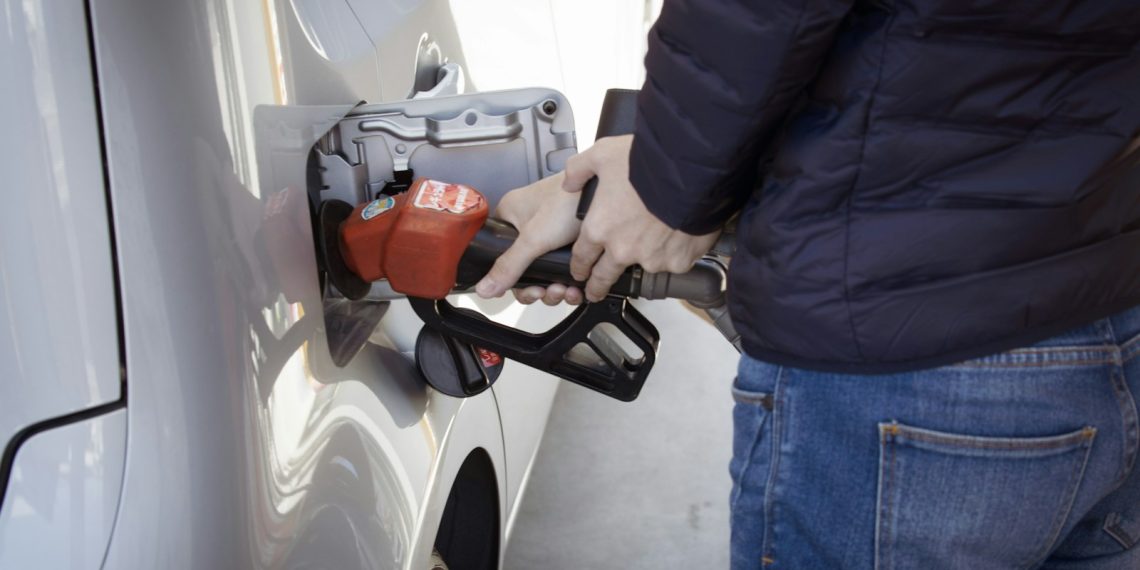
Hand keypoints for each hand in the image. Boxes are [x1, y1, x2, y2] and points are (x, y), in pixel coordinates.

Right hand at [474, 173, 584, 304]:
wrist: (608, 192)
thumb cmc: (570, 199)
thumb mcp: (534, 238)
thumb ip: (509, 266)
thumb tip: (485, 288)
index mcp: (510, 216)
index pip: (499, 256)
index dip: (512, 280)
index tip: (528, 290)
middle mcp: (528, 224)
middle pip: (524, 269)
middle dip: (538, 287)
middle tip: (548, 291)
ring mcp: (550, 233)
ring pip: (545, 272)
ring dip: (555, 288)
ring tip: (566, 289)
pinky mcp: (570, 239)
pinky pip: (563, 268)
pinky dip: (569, 282)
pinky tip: (576, 287)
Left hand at [563, 135, 719, 301]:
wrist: (690, 172)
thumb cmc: (647, 162)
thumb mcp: (602, 154)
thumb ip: (579, 170)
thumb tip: (569, 182)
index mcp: (600, 228)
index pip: (581, 257)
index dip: (578, 266)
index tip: (580, 271)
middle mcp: (622, 249)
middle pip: (603, 277)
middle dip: (597, 287)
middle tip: (596, 291)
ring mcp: (651, 258)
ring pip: (643, 267)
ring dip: (644, 259)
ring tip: (654, 242)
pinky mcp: (677, 261)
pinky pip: (673, 263)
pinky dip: (674, 253)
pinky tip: (677, 235)